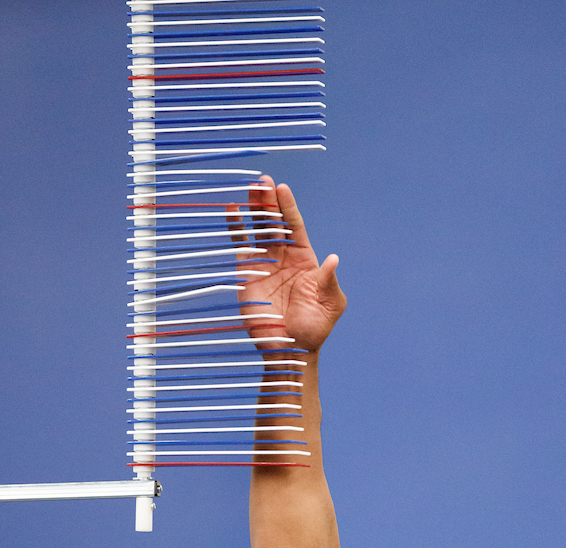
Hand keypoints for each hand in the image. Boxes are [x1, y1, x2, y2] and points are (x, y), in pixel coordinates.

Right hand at [227, 175, 345, 352]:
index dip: (288, 208)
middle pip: (275, 223)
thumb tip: (333, 259)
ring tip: (250, 188)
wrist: (290, 348)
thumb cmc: (314, 329)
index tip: (282, 189)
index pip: (296, 227)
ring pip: (258, 229)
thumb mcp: (331, 304)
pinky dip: (236, 228)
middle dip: (269, 202)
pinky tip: (232, 210)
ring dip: (254, 209)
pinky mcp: (247, 273)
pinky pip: (240, 246)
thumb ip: (329, 281)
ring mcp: (264, 264)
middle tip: (262, 181)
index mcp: (304, 260)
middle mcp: (284, 257)